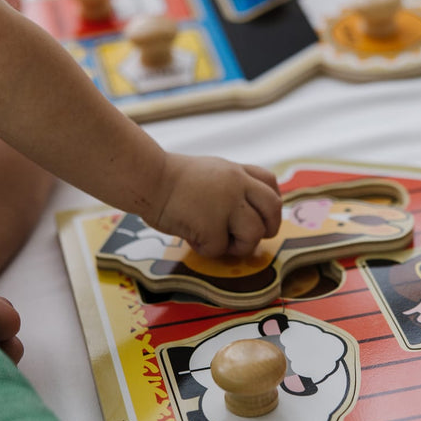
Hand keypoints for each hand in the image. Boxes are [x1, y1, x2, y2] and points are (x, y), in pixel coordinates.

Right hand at [148, 154, 281, 258]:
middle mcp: (237, 184)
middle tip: (251, 239)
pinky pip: (220, 248)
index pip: (270, 184)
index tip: (261, 216)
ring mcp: (226, 204)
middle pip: (272, 208)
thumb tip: (244, 218)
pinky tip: (192, 238)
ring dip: (240, 246)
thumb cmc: (169, 179)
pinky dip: (206, 249)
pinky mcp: (211, 224)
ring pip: (254, 233)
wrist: (147, 178)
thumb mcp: (209, 172)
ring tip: (219, 243)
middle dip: (268, 228)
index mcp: (236, 171)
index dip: (270, 204)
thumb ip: (230, 187)